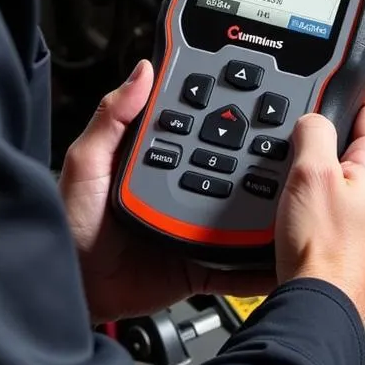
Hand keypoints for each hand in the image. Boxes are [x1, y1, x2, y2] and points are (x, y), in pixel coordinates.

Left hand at [59, 60, 277, 323]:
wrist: (72, 292)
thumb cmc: (68, 224)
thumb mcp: (86, 162)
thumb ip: (112, 117)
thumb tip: (142, 71)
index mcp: (151, 159)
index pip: (191, 126)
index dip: (218, 108)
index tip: (249, 88)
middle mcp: (175, 188)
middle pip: (224, 166)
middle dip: (256, 155)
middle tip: (290, 143)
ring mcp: (189, 226)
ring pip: (237, 210)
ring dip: (266, 203)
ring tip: (296, 191)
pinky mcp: (198, 264)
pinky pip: (234, 263)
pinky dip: (259, 260)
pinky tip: (281, 250)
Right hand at [274, 89, 364, 322]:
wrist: (317, 308)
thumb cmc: (321, 250)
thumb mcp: (309, 173)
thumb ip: (314, 132)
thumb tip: (313, 118)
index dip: (359, 88)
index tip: (345, 77)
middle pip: (360, 145)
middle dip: (333, 131)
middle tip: (304, 125)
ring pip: (349, 179)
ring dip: (326, 168)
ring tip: (297, 169)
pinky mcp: (356, 245)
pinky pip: (340, 208)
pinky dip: (323, 200)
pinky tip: (301, 208)